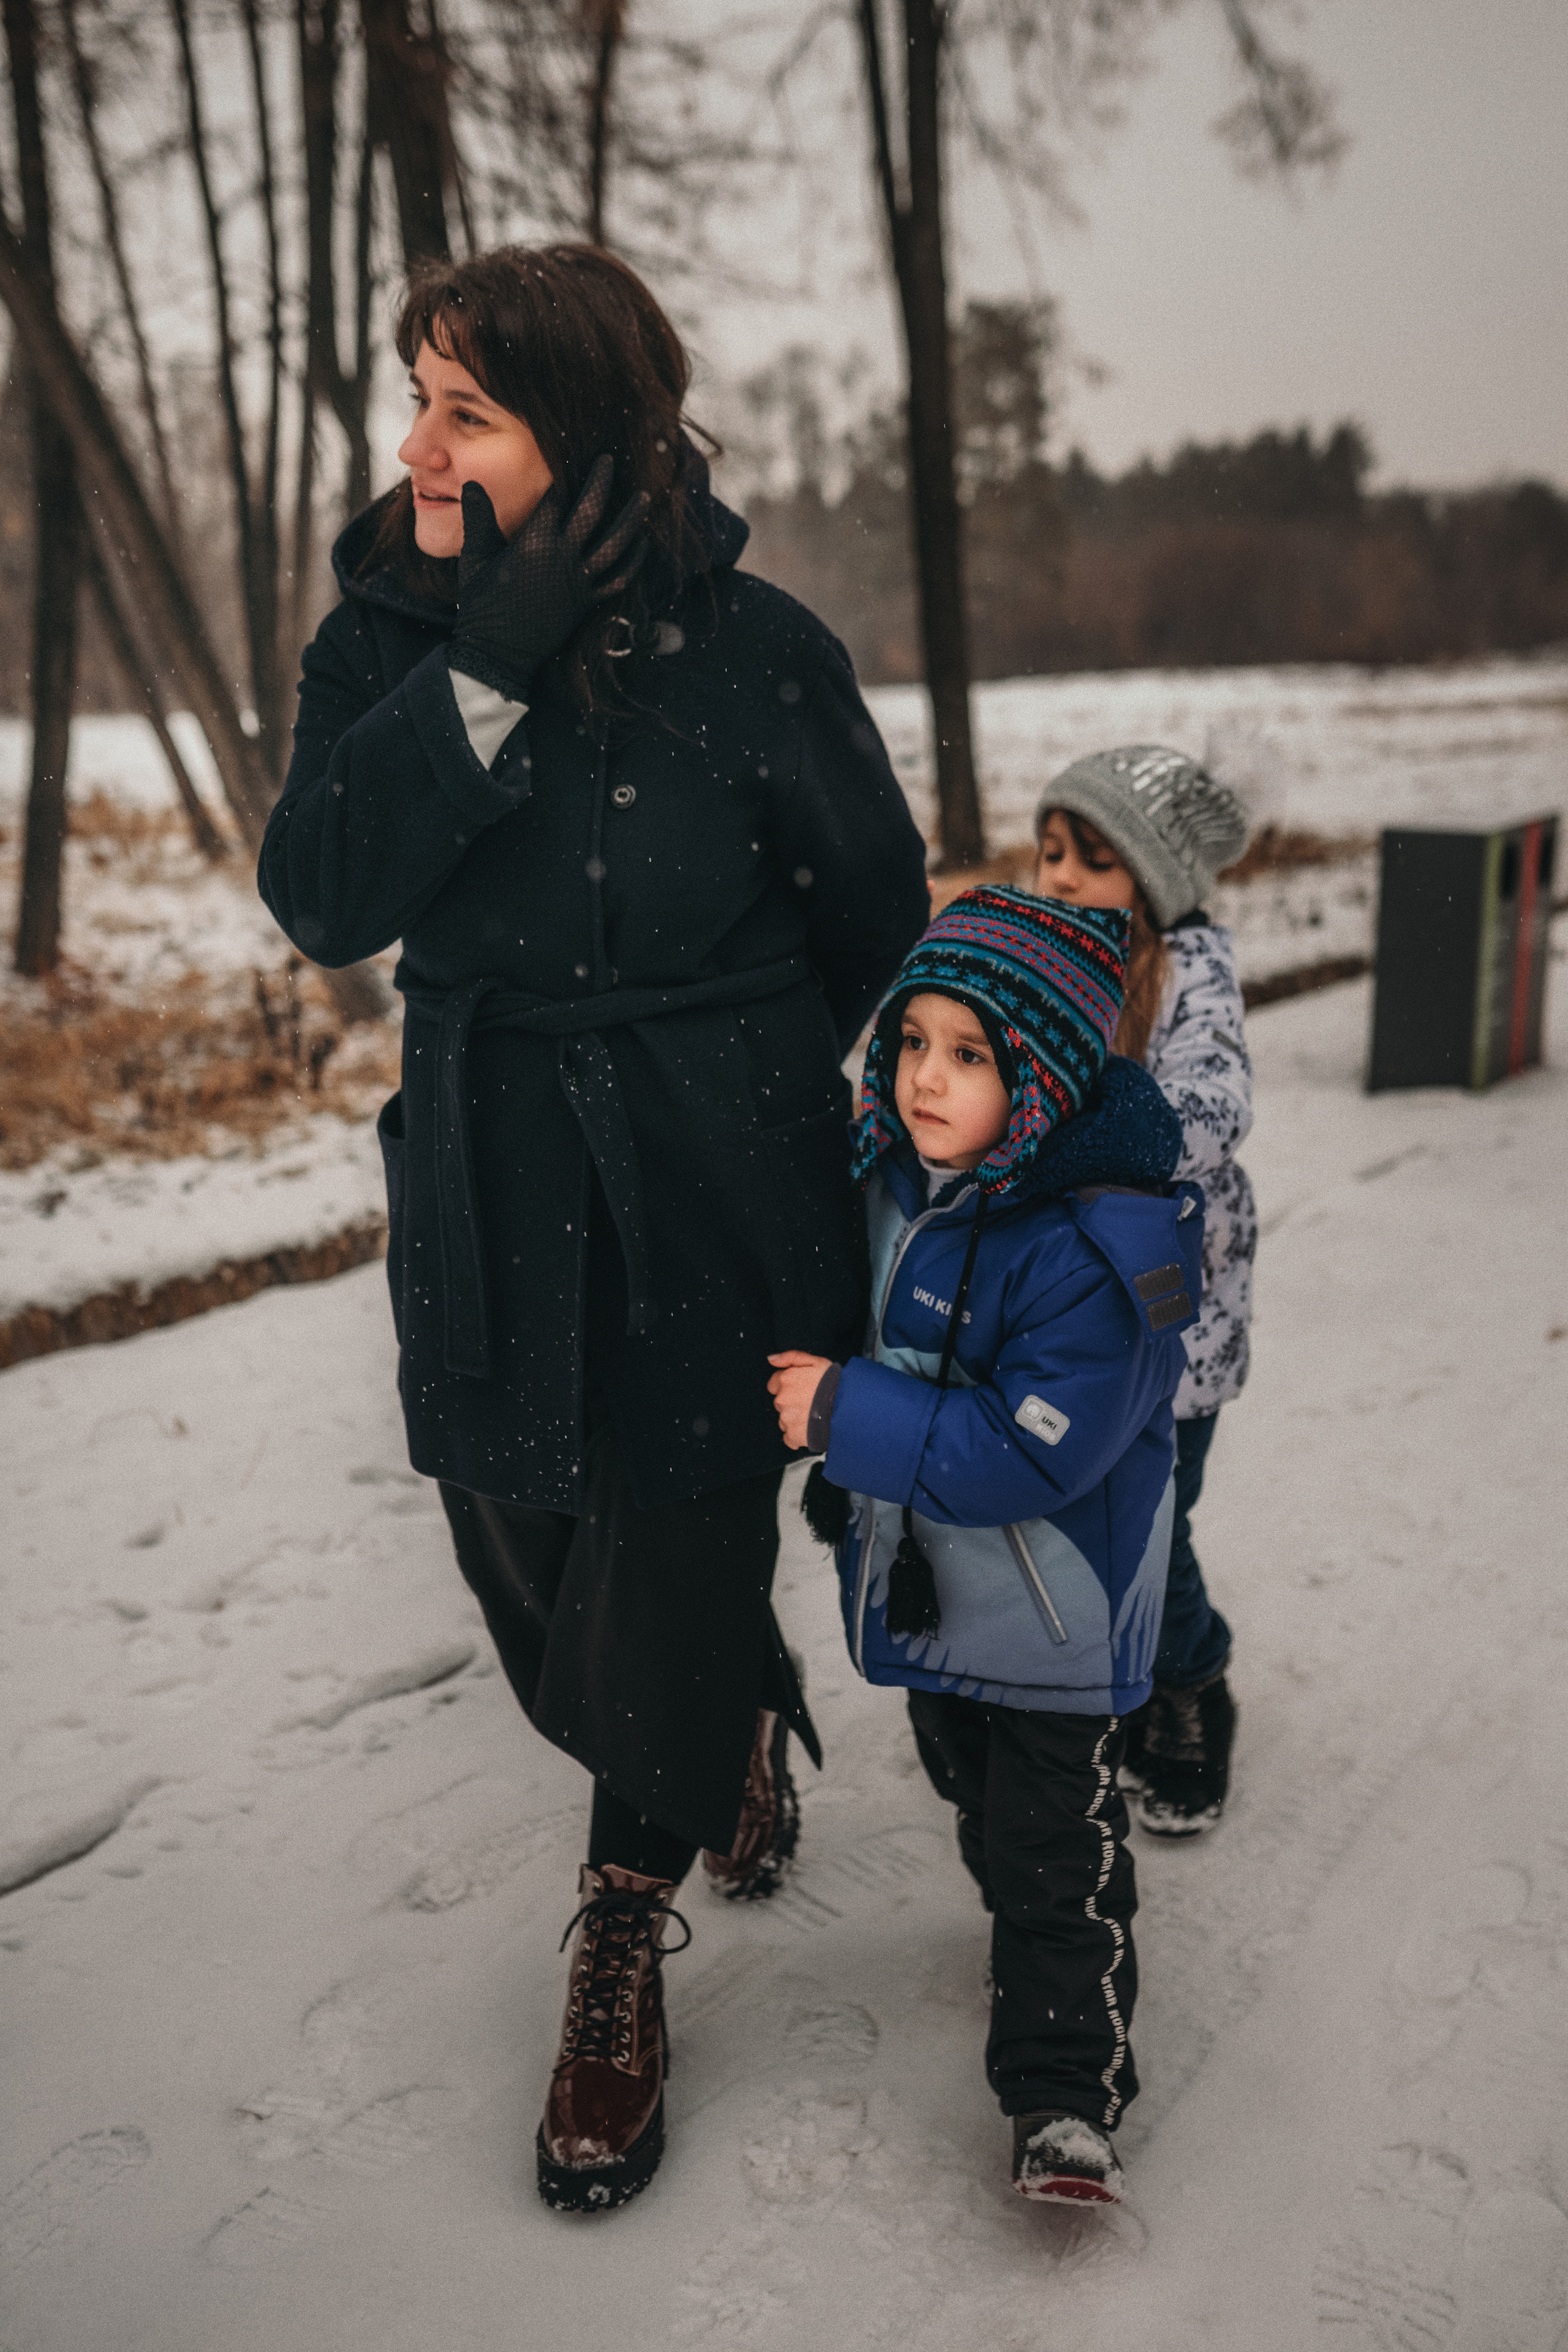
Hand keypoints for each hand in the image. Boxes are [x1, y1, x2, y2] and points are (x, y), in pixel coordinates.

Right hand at [448, 456, 649, 699]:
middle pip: (591, 511)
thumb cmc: (482, 604)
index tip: (569, 455)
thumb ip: (478, 520)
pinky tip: (640, 544)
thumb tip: (472, 485)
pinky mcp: (586, 601)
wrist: (497, 651)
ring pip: (615, 544)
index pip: (555, 498)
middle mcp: (562, 557)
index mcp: (534, 542)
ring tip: (643, 498)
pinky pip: (617, 578)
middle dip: (601, 482)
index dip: (562, 474)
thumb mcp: (475, 558)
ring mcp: (578, 581)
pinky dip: (632, 561)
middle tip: (608, 460)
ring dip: (631, 519)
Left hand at [767, 1350, 832, 1451]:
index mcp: (785, 1380)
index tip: (801, 1388)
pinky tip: (811, 1429)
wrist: (847, 1407)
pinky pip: (790, 1437)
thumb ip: (791, 1357)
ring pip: (785, 1419)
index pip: (774, 1384)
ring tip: (814, 1415)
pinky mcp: (793, 1435)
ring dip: (795, 1418)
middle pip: (780, 1402)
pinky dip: (798, 1435)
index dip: (788, 1386)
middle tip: (811, 1401)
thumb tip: (771, 1359)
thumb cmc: (834, 1384)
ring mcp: (787, 1419)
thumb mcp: (816, 1361)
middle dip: (792, 1402)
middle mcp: (782, 1399)